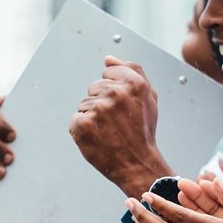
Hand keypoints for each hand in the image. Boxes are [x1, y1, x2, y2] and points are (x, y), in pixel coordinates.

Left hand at [70, 57, 166, 197]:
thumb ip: (131, 71)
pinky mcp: (82, 124)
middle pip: (94, 87)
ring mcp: (97, 109)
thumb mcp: (148, 96)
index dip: (115, 91)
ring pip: (84, 104)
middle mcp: (115, 93)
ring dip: (92, 117)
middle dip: (102, 103)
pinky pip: (75, 119)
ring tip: (108, 131)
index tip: (124, 107)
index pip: (108, 73)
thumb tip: (108, 59)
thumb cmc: (141, 131)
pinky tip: (97, 138)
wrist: (137, 163)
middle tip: (117, 122)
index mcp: (133, 83)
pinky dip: (82, 130)